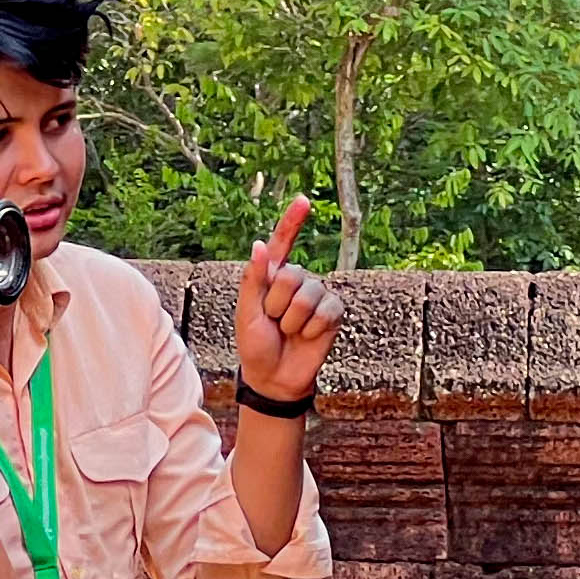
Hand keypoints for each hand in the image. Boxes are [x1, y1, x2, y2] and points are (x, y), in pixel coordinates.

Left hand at [236, 195, 345, 399]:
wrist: (274, 377)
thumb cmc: (255, 345)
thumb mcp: (246, 313)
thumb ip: (253, 279)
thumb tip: (260, 244)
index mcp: (271, 277)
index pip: (283, 243)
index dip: (293, 221)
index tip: (304, 201)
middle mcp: (297, 282)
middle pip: (292, 275)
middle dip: (277, 304)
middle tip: (273, 323)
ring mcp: (317, 296)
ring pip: (309, 295)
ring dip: (293, 320)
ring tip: (288, 332)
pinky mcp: (333, 313)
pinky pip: (327, 310)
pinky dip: (313, 328)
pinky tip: (307, 337)